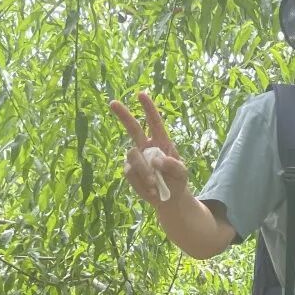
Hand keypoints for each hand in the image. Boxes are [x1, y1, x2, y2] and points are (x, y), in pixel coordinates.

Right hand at [110, 91, 189, 205]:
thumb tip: (155, 159)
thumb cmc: (177, 181)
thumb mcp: (182, 173)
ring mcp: (136, 159)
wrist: (170, 200)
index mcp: (161, 141)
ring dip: (144, 170)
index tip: (141, 94)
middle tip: (112, 102)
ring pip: (132, 155)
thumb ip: (173, 165)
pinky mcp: (130, 172)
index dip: (148, 108)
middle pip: (132, 128)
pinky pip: (131, 172)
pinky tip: (151, 190)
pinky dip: (141, 182)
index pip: (154, 122)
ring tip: (155, 184)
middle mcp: (146, 147)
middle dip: (123, 115)